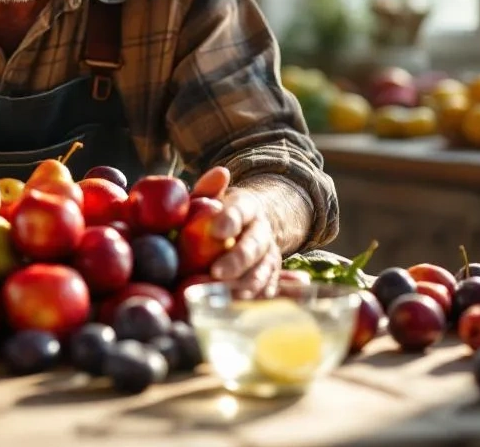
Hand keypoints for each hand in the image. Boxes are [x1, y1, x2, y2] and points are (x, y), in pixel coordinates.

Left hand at [193, 167, 281, 297]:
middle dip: (237, 260)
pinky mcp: (270, 276)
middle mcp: (263, 230)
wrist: (247, 227)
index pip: (241, 210)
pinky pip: (266, 290)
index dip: (231, 220)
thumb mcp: (211, 197)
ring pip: (262, 271)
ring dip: (244, 285)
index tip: (217, 230)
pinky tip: (235, 308)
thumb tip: (221, 172)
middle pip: (253, 246)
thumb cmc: (217, 213)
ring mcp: (270, 255)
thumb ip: (209, 188)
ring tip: (223, 296)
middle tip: (216, 272)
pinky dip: (253, 300)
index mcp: (247, 206)